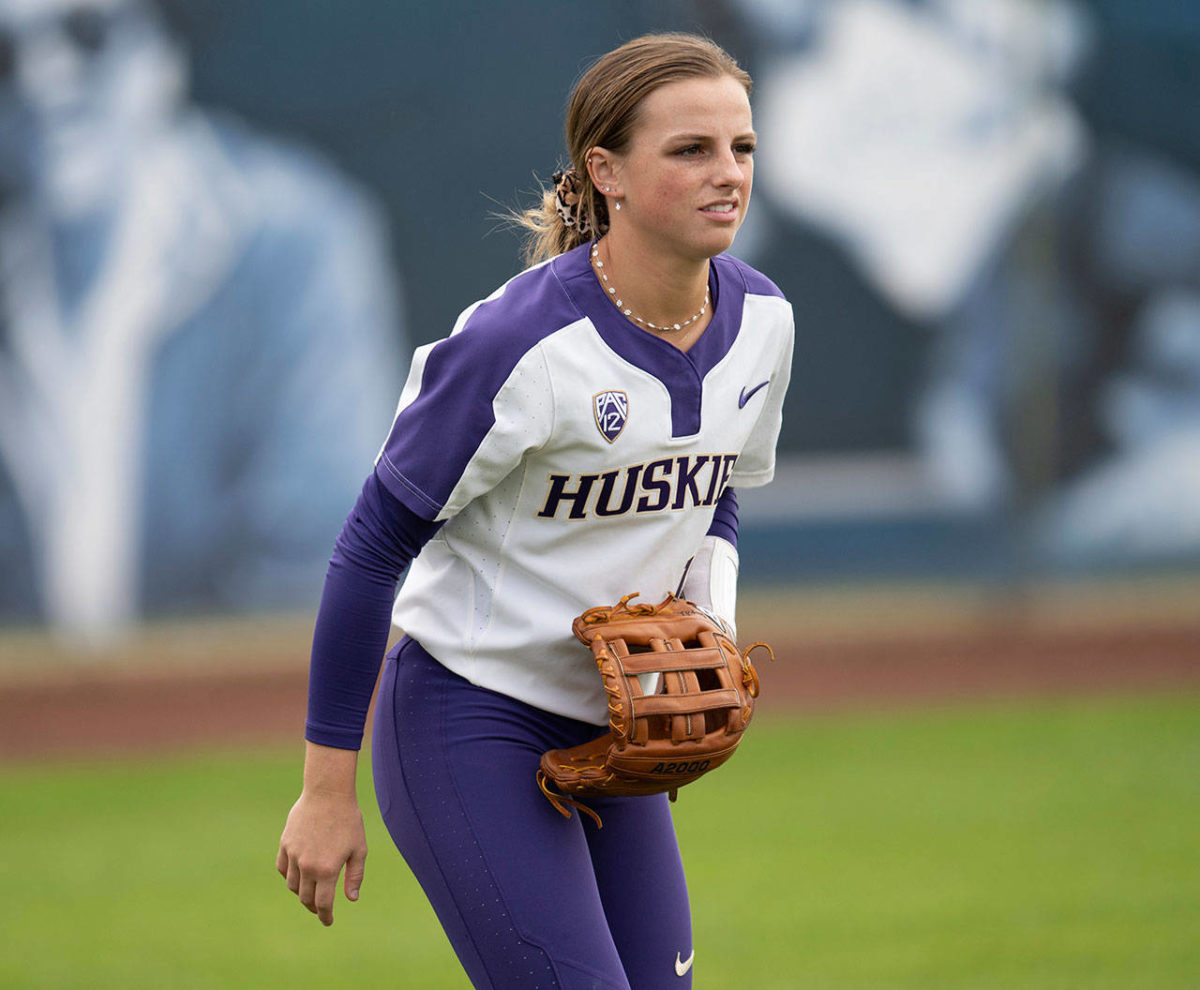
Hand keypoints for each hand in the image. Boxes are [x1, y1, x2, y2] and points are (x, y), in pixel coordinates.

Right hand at [276, 787, 367, 925]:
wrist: (328, 793)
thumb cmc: (348, 820)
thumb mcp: (359, 849)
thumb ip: (354, 876)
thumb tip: (351, 899)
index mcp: (326, 870)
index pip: (322, 904)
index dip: (325, 916)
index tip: (329, 922)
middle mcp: (306, 866)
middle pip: (305, 898)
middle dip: (314, 907)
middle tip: (321, 909)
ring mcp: (293, 855)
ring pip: (292, 885)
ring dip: (301, 892)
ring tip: (310, 892)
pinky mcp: (285, 844)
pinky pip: (282, 868)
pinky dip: (288, 876)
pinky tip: (298, 875)